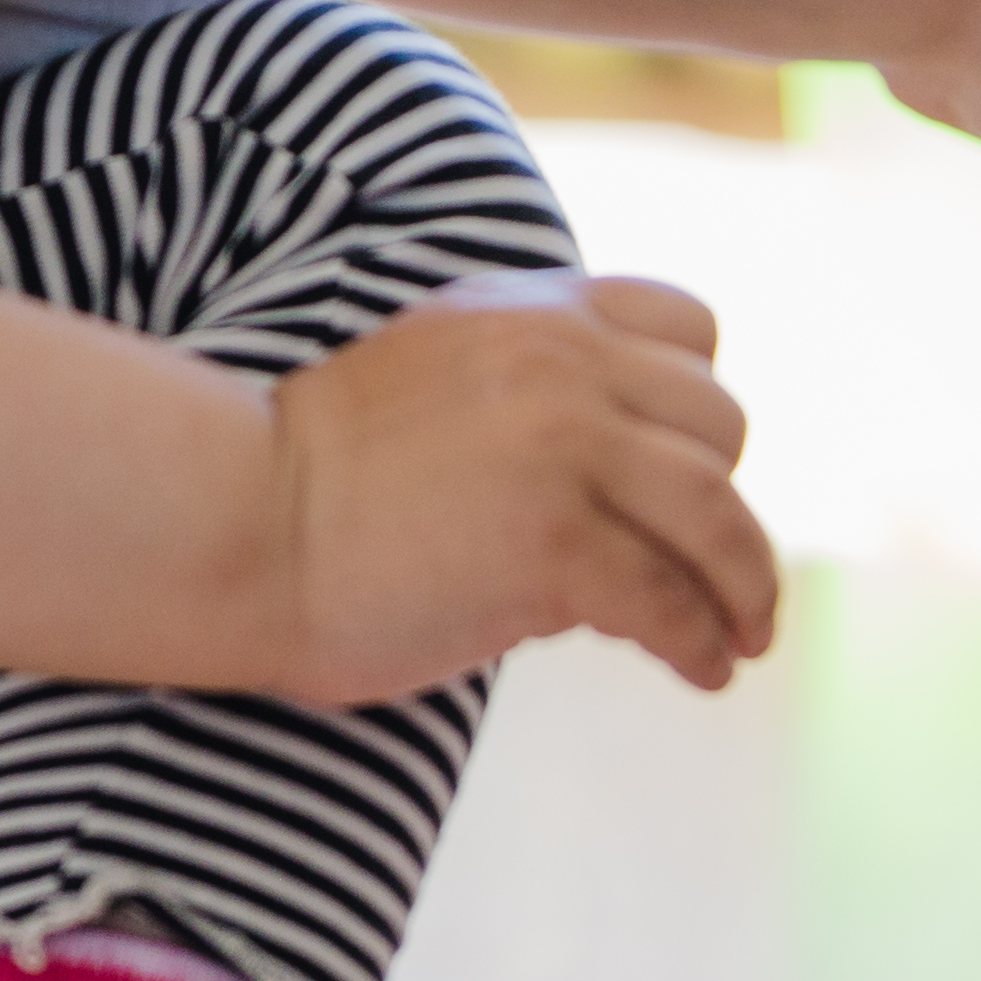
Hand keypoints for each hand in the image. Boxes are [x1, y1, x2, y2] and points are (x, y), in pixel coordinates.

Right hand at [254, 269, 776, 706]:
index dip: (702, 406)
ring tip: (743, 636)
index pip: (686, 324)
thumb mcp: (433, 377)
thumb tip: (618, 493)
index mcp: (528, 310)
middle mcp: (560, 360)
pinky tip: (700, 670)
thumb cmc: (310, 478)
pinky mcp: (553, 540)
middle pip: (717, 422)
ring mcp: (562, 446)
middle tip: (719, 569)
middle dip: (724, 501)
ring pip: (717, 512)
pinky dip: (700, 641)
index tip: (697, 469)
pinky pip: (670, 597)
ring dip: (745, 585)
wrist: (234, 521)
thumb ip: (525, 396)